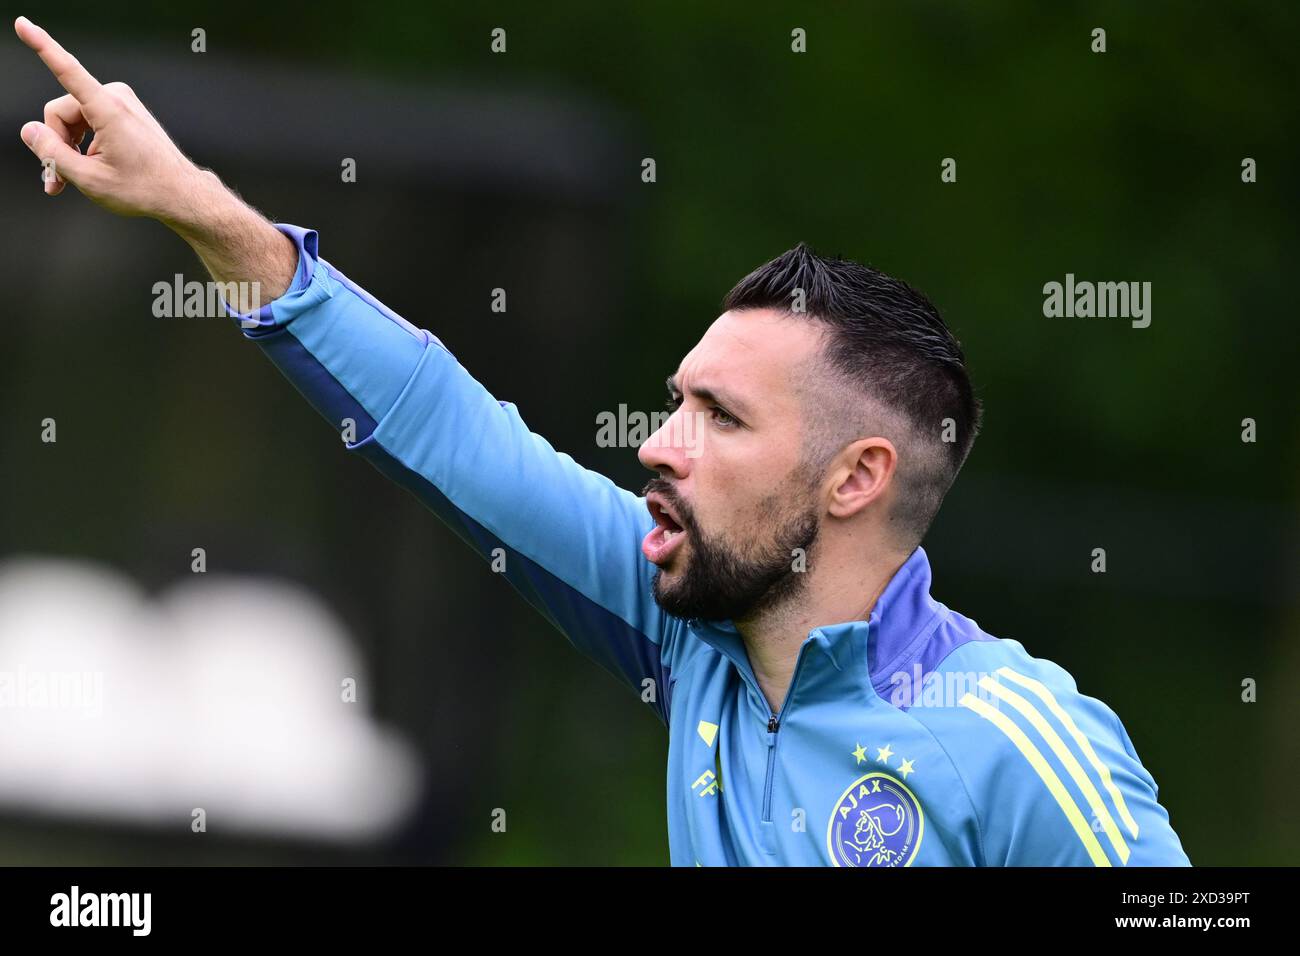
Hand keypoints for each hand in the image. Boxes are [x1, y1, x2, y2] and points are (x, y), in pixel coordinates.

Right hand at [14, 15, 210, 225]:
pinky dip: (83, 146)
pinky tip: (87, 168)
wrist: (181, 194)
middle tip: (56, 180)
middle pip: (61, 113)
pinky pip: (89, 123)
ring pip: (73, 121)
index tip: (22, 24)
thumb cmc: (145, 189)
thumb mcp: (90, 179)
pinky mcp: (124, 112)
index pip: (67, 70)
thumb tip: (30, 131)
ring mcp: (122, 103)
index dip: (41, 46)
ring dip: (68, 150)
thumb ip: (52, 153)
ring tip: (70, 180)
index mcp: (108, 110)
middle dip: (56, 146)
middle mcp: (116, 98)